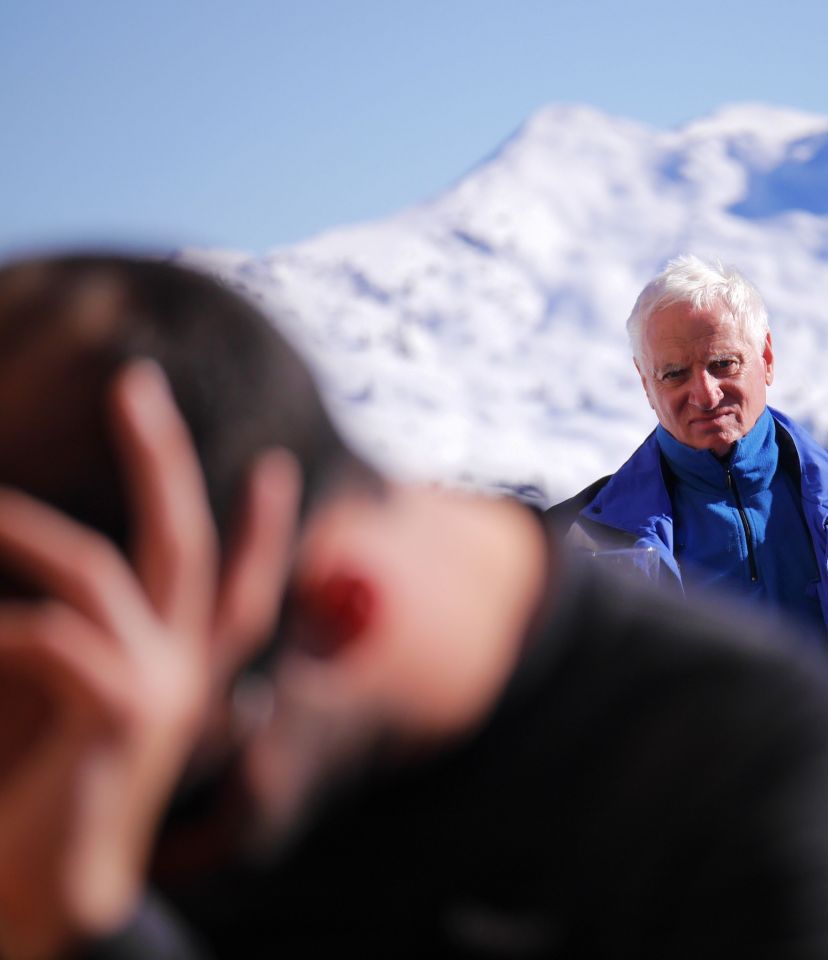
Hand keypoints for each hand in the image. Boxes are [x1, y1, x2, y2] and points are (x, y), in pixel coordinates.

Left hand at [0, 362, 298, 959]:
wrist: (54, 902)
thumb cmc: (62, 810)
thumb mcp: (92, 719)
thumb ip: (106, 653)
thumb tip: (72, 599)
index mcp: (188, 678)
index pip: (245, 588)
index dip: (266, 528)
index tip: (278, 467)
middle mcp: (187, 679)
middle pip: (191, 545)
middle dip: (165, 457)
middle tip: (137, 381)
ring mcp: (159, 697)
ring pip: (107, 574)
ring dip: (32, 531)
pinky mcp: (119, 720)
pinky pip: (55, 638)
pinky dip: (5, 626)